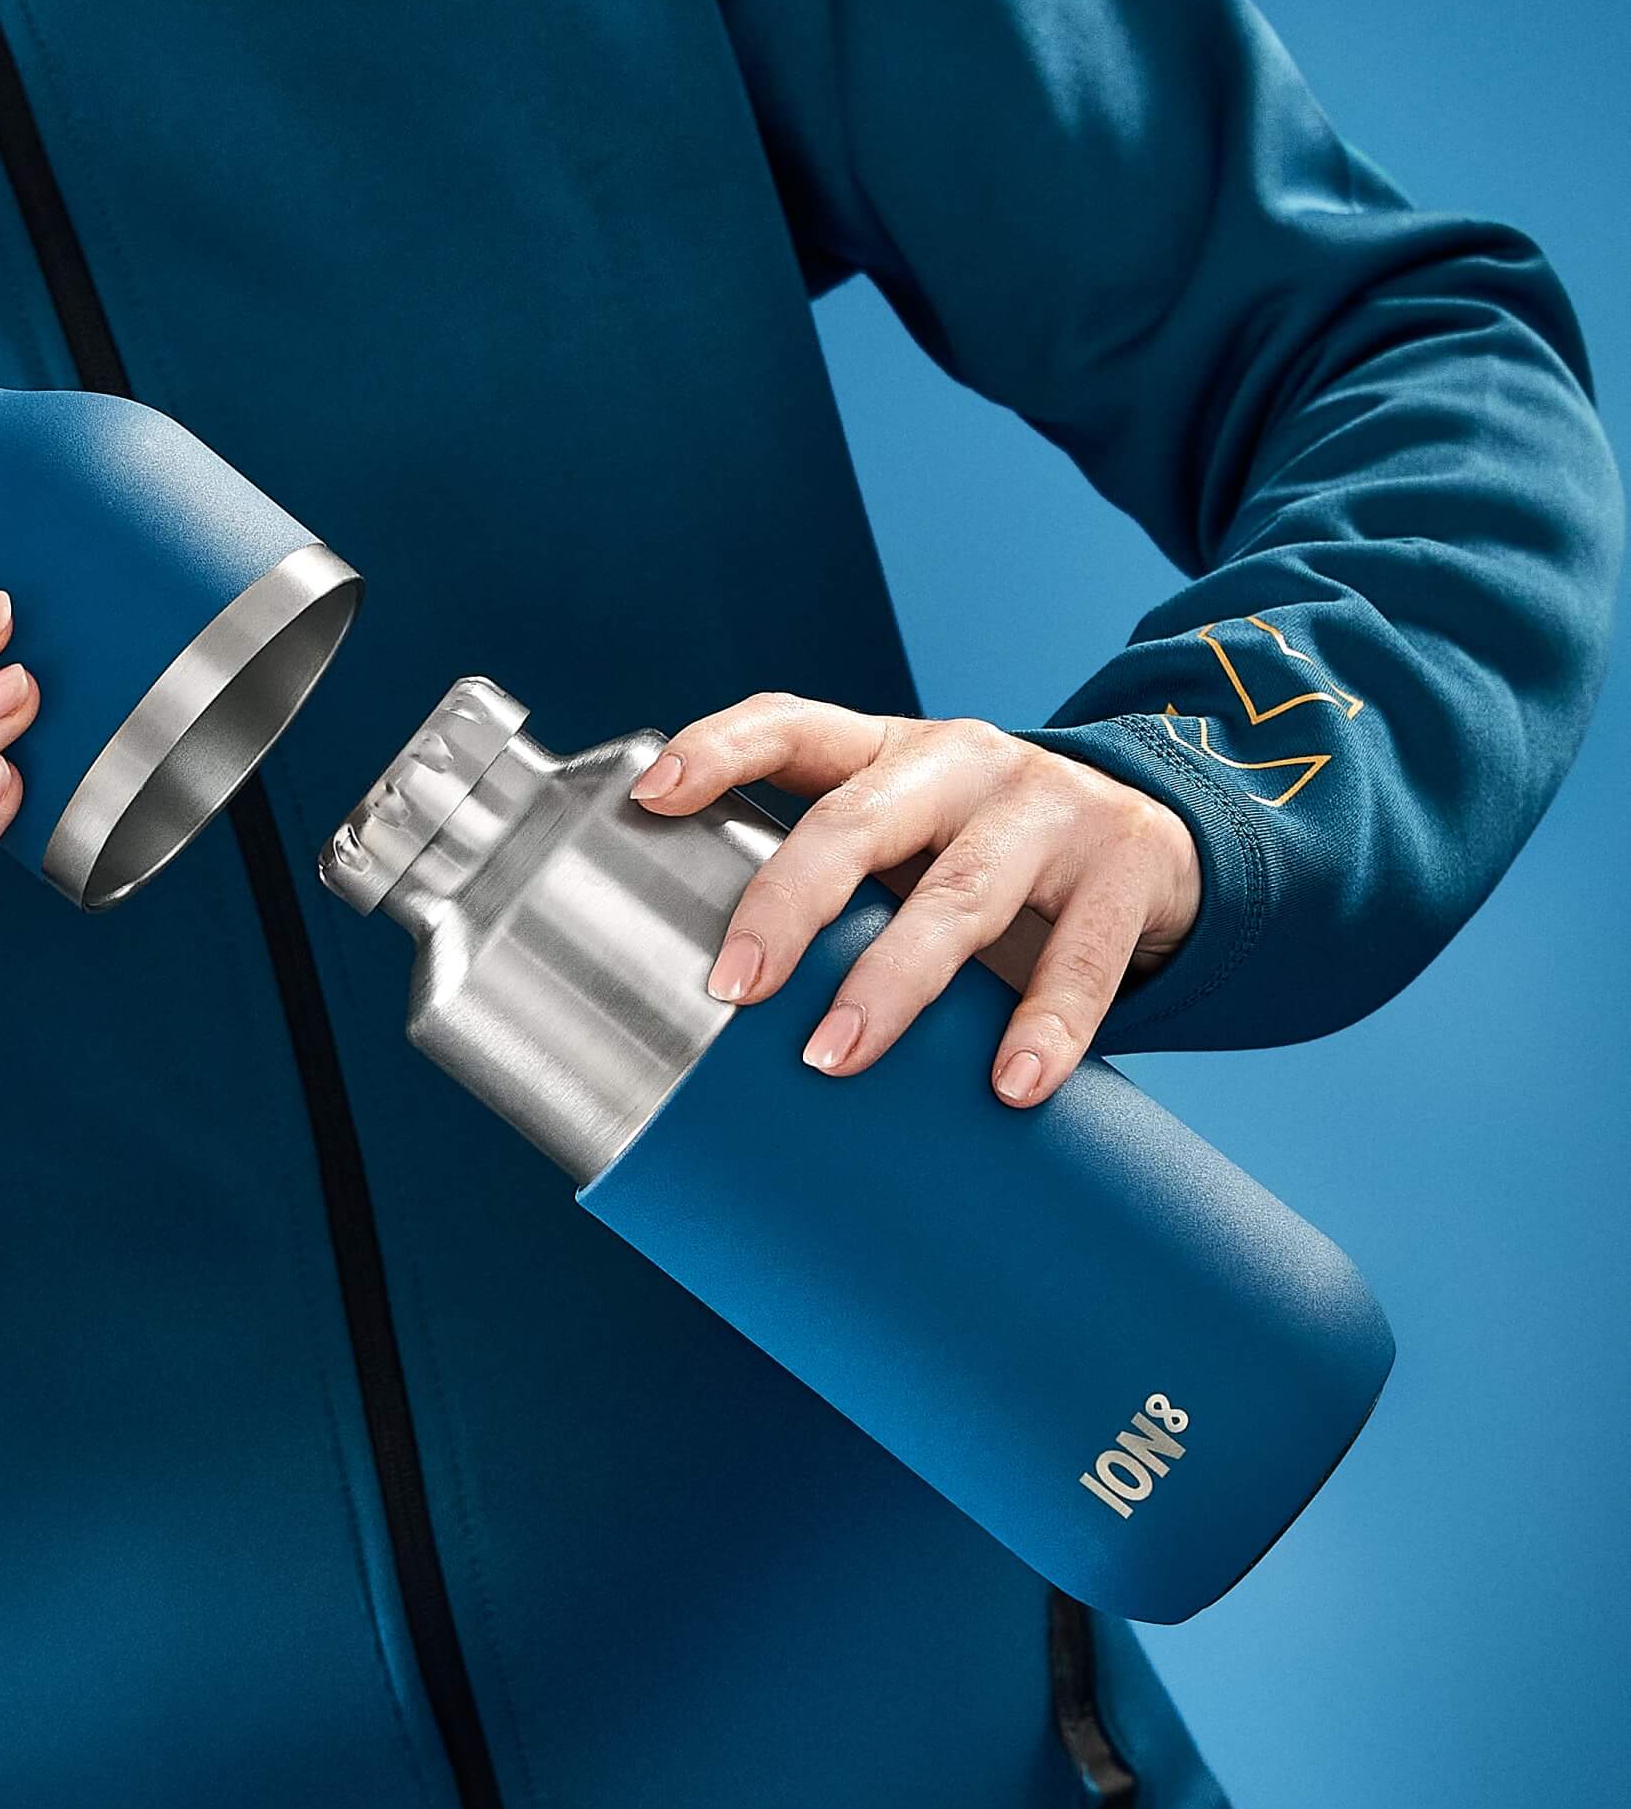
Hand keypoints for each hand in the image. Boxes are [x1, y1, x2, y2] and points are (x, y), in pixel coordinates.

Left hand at [630, 695, 1199, 1105]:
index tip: (652, 795)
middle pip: (860, 820)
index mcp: (889, 752)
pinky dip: (1044, 1026)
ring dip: (892, 981)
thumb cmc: (986, 854)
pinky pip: (1079, 957)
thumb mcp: (908, 839)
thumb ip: (829, 884)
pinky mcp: (1125, 866)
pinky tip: (1011, 1084)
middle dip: (788, 902)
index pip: (792, 724)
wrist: (1157, 839)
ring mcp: (1048, 809)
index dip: (719, 748)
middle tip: (735, 986)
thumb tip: (707, 995)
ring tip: (836, 1055)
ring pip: (958, 896)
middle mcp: (962, 763)